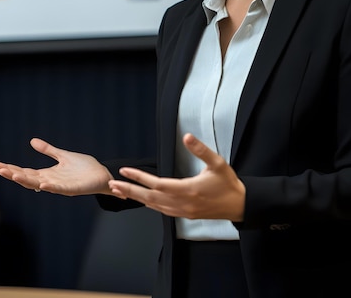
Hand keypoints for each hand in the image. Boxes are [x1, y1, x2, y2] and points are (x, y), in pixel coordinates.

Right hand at [0, 138, 113, 195]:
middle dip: (12, 174)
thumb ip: (48, 150)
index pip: (25, 171)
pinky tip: (40, 183)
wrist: (102, 174)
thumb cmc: (84, 167)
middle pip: (27, 178)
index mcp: (47, 173)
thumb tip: (32, 141)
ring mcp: (60, 186)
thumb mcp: (63, 155)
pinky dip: (49, 187)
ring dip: (25, 180)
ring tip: (12, 174)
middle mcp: (50, 181)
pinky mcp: (71, 189)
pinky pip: (58, 189)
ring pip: (38, 184)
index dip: (11, 168)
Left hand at [108, 133, 245, 220]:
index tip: (125, 171)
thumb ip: (201, 150)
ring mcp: (183, 211)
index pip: (157, 184)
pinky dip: (149, 205)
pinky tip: (142, 200)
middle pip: (149, 198)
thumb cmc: (228, 184)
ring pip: (153, 206)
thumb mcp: (217, 163)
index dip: (139, 177)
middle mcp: (182, 203)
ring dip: (136, 198)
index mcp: (188, 190)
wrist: (239, 205)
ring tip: (120, 192)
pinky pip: (161, 211)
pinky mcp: (185, 215)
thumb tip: (187, 136)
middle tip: (112, 185)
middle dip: (129, 191)